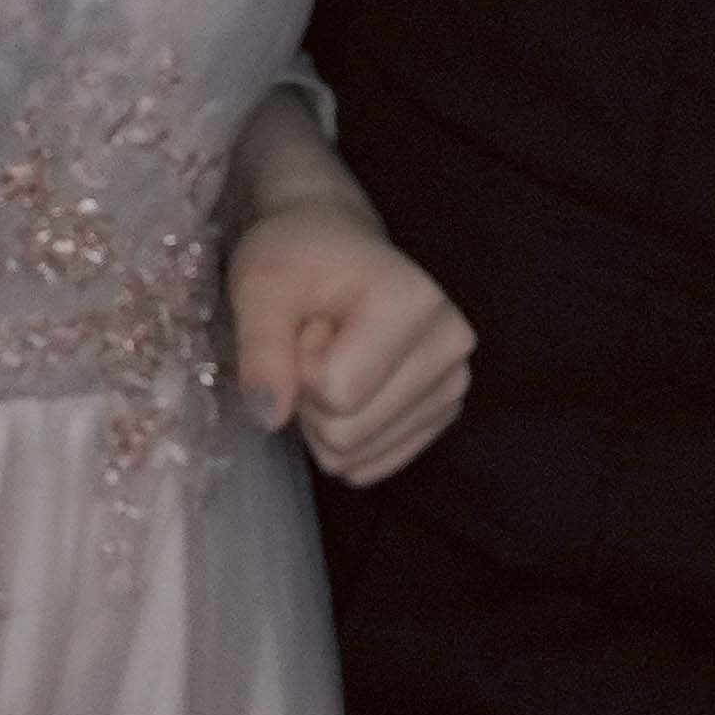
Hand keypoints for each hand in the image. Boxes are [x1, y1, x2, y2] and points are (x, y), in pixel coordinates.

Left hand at [223, 187, 476, 485]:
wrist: (330, 249)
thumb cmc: (295, 260)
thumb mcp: (259, 288)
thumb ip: (260, 349)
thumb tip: (269, 418)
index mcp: (416, 304)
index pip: (335, 390)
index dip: (296, 367)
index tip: (303, 324)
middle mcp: (452, 346)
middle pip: (347, 432)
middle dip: (307, 396)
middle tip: (312, 344)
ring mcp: (454, 385)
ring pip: (356, 456)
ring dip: (323, 417)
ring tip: (330, 359)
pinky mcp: (441, 413)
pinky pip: (371, 465)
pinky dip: (343, 437)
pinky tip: (349, 384)